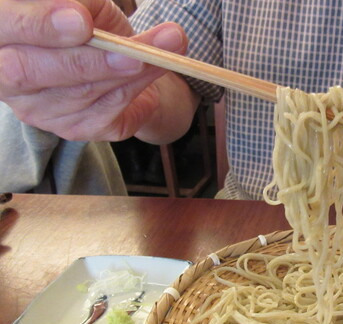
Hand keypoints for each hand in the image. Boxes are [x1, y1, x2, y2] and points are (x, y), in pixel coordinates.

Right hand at [0, 0, 191, 141]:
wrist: (119, 61)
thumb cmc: (90, 24)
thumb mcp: (86, 4)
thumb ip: (86, 6)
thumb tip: (93, 13)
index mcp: (4, 36)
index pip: (3, 28)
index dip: (37, 24)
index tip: (80, 19)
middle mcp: (10, 80)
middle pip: (29, 72)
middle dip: (83, 60)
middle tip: (128, 52)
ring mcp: (42, 111)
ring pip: (80, 93)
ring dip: (128, 71)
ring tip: (165, 47)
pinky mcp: (77, 129)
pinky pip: (108, 112)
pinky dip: (139, 86)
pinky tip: (158, 67)